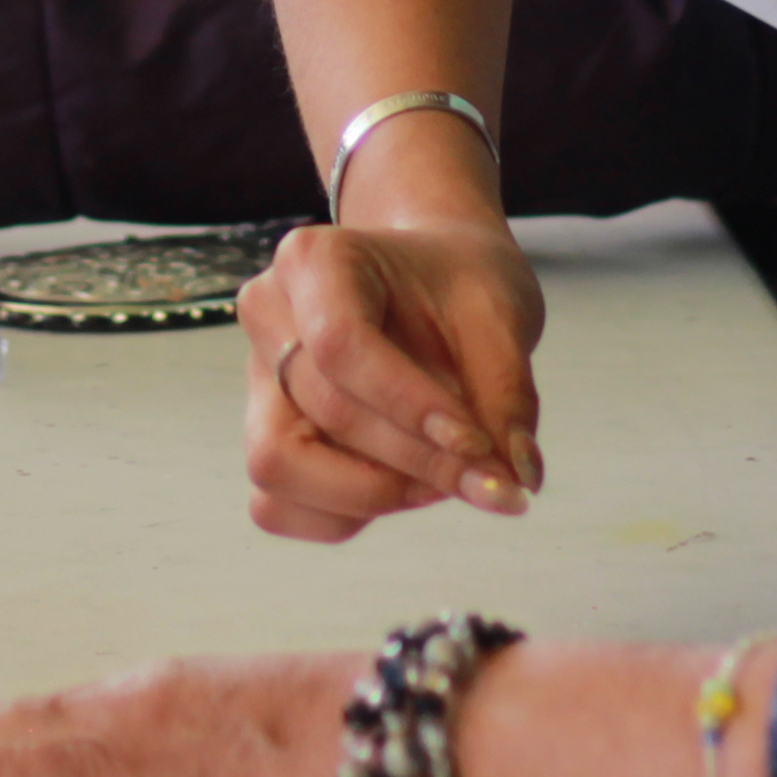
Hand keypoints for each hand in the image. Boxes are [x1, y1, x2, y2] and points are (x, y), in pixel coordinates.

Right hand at [239, 211, 544, 538]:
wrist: (434, 279)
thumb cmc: (459, 284)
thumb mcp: (500, 314)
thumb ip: (507, 394)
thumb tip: (516, 479)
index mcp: (314, 260)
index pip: (341, 344)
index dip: (411, 408)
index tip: (479, 445)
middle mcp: (270, 316)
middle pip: (324, 412)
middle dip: (414, 460)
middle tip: (490, 480)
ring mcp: (259, 379)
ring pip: (278, 466)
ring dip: (368, 494)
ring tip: (440, 480)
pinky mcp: (265, 433)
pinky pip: (277, 504)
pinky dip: (344, 516)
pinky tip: (406, 487)